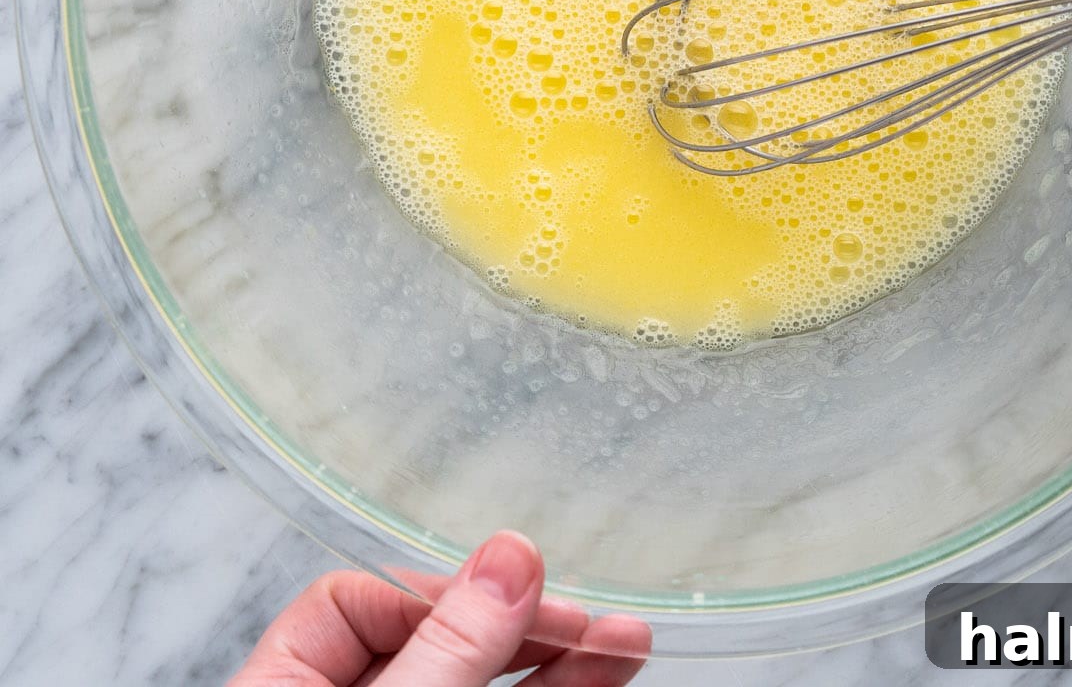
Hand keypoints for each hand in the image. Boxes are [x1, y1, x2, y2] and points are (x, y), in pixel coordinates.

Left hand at [228, 530, 650, 685]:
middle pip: (439, 644)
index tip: (522, 594)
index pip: (359, 603)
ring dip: (559, 666)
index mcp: (283, 685)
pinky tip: (600, 680)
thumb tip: (512, 555)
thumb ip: (446, 653)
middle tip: (600, 618)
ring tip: (631, 645)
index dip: (443, 590)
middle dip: (525, 625)